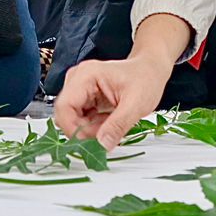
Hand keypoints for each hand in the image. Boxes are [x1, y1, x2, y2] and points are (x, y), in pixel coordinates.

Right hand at [55, 55, 171, 149]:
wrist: (150, 70)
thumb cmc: (145, 79)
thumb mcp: (136, 104)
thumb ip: (118, 125)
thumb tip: (102, 145)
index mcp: (87, 75)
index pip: (64, 107)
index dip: (74, 128)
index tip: (92, 140)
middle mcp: (77, 79)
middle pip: (65, 114)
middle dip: (84, 130)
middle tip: (106, 133)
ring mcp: (79, 88)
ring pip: (71, 119)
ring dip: (89, 129)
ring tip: (111, 123)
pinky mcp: (83, 97)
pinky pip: (79, 118)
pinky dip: (91, 125)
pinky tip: (108, 120)